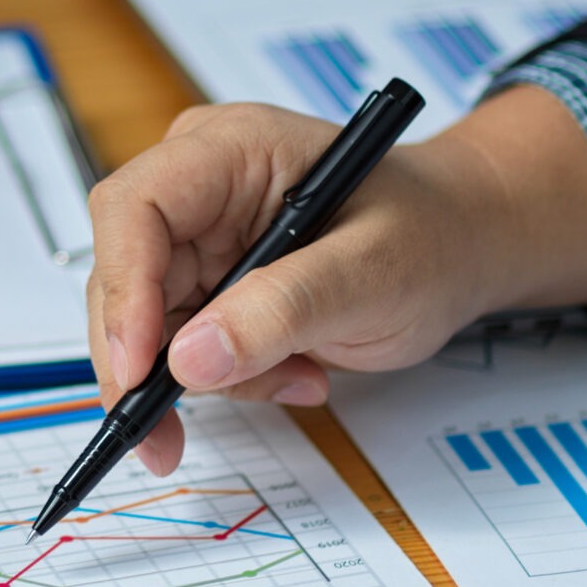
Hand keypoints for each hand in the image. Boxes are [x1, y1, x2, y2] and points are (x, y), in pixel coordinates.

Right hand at [85, 87, 586, 473]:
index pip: (135, 209)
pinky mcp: (207, 280)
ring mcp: (199, 234)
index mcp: (230, 149)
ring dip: (206, 375)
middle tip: (162, 437)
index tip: (139, 368)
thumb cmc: (432, 233)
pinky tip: (295, 372)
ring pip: (145, 321)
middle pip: (122, 274)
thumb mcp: (372, 274)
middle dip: (144, 360)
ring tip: (298, 378)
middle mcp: (198, 185)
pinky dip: (231, 376)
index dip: (122, 288)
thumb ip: (282, 311)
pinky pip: (182, 344)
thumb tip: (188, 360)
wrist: (464, 242)